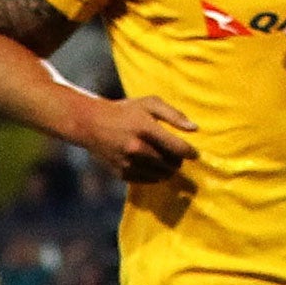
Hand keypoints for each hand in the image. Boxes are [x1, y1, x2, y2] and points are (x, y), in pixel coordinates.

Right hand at [73, 95, 198, 183]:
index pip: (177, 147)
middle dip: (177, 162)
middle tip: (176, 156)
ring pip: (159, 174)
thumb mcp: (150, 104)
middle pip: (169, 163)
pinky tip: (152, 167)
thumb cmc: (124, 111)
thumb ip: (174, 115)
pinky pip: (145, 180)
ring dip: (167, 170)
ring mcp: (126, 162)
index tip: (194, 154)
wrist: (90, 124)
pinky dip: (152, 176)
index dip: (190, 152)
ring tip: (166, 163)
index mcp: (145, 128)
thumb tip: (194, 129)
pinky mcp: (120, 172)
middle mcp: (136, 148)